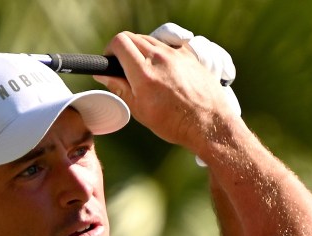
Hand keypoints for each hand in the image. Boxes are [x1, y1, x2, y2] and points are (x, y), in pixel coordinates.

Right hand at [94, 32, 239, 151]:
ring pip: (150, 40)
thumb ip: (119, 87)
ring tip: (143, 70)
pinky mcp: (189, 55)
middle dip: (123, 49)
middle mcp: (160, 58)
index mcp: (144, 73)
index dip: (110, 49)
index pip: (120, 42)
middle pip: (133, 37)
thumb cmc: (173, 121)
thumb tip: (103, 75)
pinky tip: (162, 70)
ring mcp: (177, 54)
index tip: (110, 61)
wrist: (208, 123)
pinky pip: (168, 46)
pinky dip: (159, 53)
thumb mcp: (139, 109)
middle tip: (123, 67)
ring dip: (141, 50)